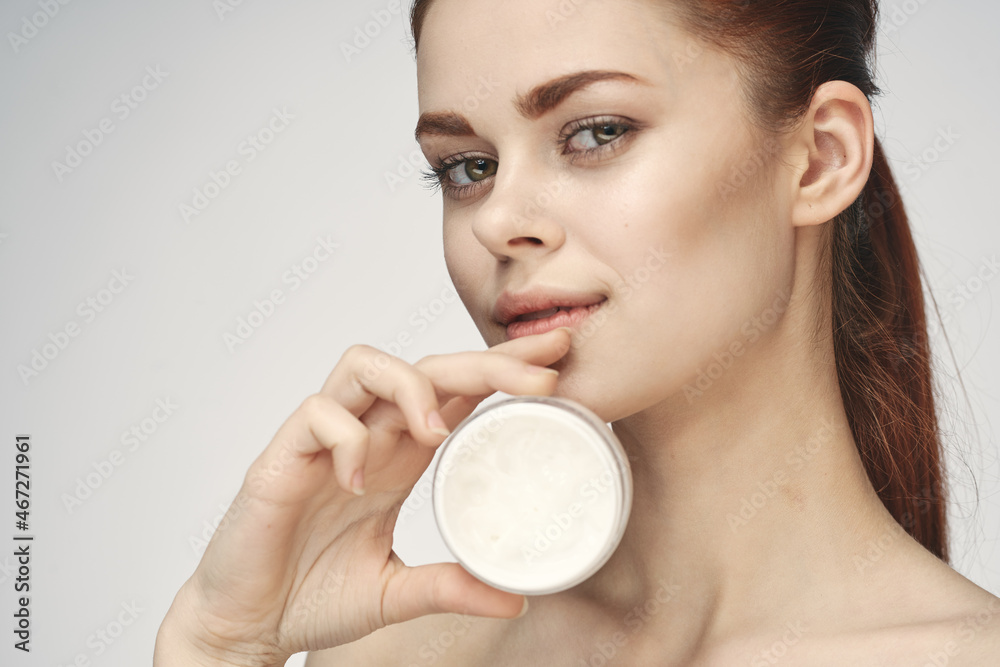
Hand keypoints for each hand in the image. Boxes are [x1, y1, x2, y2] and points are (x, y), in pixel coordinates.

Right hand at [154, 327, 571, 665]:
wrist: (245, 623)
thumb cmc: (312, 595)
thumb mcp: (397, 593)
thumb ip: (450, 586)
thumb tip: (516, 598)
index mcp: (400, 457)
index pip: (458, 391)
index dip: (504, 369)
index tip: (557, 361)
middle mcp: (368, 437)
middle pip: (428, 366)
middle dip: (486, 360)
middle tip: (540, 372)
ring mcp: (323, 442)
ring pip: (366, 364)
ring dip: (411, 385)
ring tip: (437, 431)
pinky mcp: (282, 457)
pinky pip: (317, 415)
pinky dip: (346, 438)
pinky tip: (358, 481)